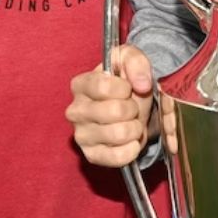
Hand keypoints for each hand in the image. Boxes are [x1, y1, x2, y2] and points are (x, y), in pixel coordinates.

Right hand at [67, 44, 164, 167]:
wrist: (130, 108)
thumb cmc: (126, 82)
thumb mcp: (130, 59)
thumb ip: (136, 62)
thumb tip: (142, 84)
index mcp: (80, 85)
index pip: (103, 87)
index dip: (124, 88)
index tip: (127, 88)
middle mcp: (75, 111)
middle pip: (113, 111)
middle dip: (132, 109)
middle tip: (131, 108)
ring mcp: (81, 135)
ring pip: (119, 134)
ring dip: (134, 128)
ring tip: (131, 122)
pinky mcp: (92, 155)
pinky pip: (117, 157)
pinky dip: (132, 149)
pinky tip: (131, 140)